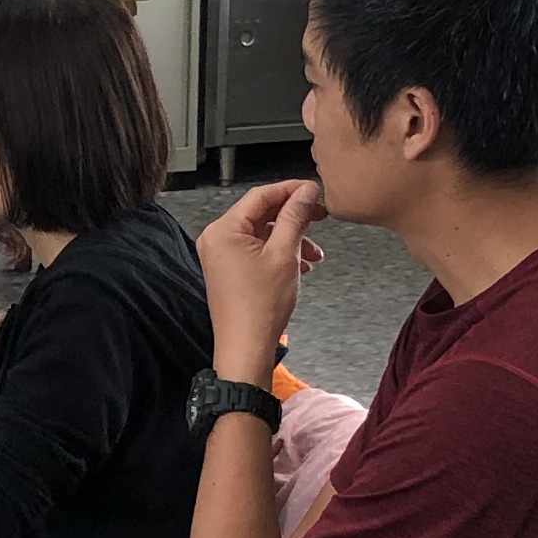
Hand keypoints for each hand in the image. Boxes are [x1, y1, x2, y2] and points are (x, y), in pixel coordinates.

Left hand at [196, 180, 321, 381]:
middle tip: (320, 217)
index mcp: (223, 230)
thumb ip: (295, 217)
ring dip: (290, 238)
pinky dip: (279, 252)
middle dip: (293, 217)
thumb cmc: (261, 307)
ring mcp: (220, 255)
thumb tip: (306, 191)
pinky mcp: (228, 269)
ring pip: (262, 233)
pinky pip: (256, 249)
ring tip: (315, 253)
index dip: (291, 190)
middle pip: (260, 213)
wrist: (246, 347)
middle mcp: (216, 238)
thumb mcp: (284, 254)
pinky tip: (301, 265)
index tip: (315, 190)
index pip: (260, 195)